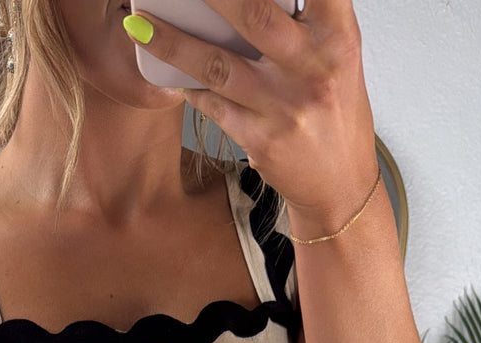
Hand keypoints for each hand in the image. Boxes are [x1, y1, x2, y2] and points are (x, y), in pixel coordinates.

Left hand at [129, 0, 378, 237]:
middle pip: (253, 14)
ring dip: (172, 43)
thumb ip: (305, 26)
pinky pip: (213, 105)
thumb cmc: (334, 115)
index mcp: (339, 39)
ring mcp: (285, 108)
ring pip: (217, 64)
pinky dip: (190, 87)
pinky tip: (173, 75)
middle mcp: (314, 70)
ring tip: (140, 26)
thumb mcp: (336, 60)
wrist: (340, 187)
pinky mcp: (261, 140)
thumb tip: (241, 7)